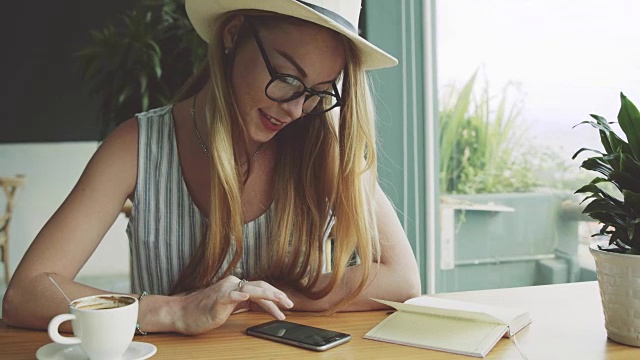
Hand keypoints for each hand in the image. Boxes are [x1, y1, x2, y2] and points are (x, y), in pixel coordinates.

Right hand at [174, 276, 293, 334]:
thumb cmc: (204, 310)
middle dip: (277, 295)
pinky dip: (238, 295)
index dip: (276, 295)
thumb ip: (243, 302)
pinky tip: (245, 297)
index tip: (287, 304)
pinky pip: (229, 295)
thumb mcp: (229, 306)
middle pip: (260, 287)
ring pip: (250, 289)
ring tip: (279, 301)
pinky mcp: (216, 299)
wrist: (182, 313)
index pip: (261, 288)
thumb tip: (260, 304)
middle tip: (290, 304)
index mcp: (236, 286)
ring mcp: (224, 290)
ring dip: (267, 295)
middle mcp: (233, 284)